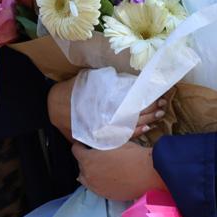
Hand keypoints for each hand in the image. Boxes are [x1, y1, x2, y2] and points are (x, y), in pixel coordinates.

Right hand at [48, 77, 167, 140]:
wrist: (53, 107)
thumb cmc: (71, 92)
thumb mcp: (88, 81)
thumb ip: (106, 83)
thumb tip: (125, 81)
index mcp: (106, 104)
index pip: (132, 104)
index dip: (146, 102)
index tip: (158, 97)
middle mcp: (108, 117)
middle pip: (134, 115)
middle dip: (150, 110)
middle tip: (163, 105)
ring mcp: (106, 127)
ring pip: (131, 126)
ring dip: (146, 120)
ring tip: (159, 115)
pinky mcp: (101, 133)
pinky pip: (122, 135)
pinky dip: (135, 132)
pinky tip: (146, 130)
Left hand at [73, 141, 166, 200]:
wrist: (148, 173)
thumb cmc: (132, 155)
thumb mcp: (114, 143)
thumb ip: (101, 144)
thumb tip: (96, 142)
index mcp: (88, 160)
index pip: (76, 150)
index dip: (81, 145)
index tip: (87, 143)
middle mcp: (89, 176)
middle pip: (81, 165)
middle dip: (86, 159)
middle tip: (97, 154)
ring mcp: (97, 188)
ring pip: (87, 179)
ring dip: (91, 172)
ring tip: (102, 166)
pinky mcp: (106, 196)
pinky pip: (96, 187)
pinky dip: (99, 181)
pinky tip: (108, 176)